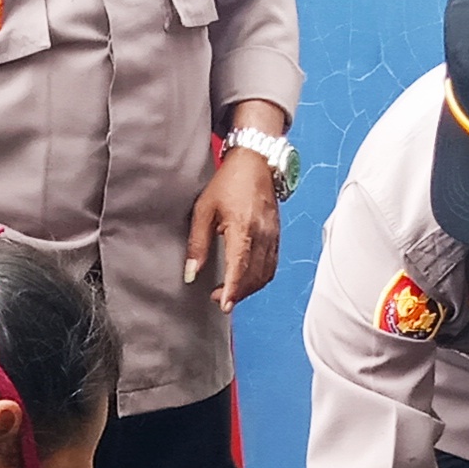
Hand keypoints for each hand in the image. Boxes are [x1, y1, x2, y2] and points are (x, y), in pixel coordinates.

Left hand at [186, 138, 283, 308]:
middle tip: (218, 298)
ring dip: (249, 288)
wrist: (256, 162)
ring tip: (230, 291)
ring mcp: (273, 235)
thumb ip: (197, 244)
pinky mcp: (277, 235)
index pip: (239, 267)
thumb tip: (191, 273)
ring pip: (265, 273)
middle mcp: (262, 234)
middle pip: (254, 276)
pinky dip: (260, 278)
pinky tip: (247, 279)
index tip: (224, 305)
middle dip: (238, 293)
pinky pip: (272, 264)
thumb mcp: (204, 210)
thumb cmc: (228, 182)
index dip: (233, 290)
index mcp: (243, 227)